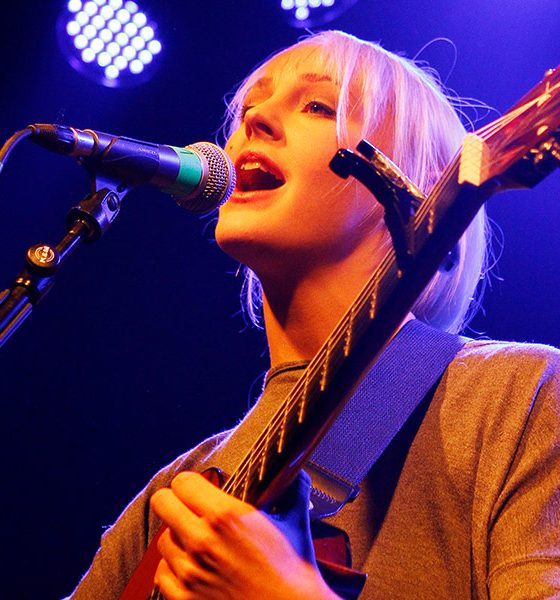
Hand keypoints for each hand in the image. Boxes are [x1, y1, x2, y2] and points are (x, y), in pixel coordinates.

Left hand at [150, 471, 338, 599]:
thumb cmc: (293, 574)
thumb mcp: (293, 523)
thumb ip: (291, 490)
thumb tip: (294, 471)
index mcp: (226, 516)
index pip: (183, 482)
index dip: (191, 483)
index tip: (198, 489)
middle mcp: (202, 540)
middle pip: (162, 503)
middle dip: (175, 502)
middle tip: (188, 509)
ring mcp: (190, 572)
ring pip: (163, 539)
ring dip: (177, 538)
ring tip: (198, 543)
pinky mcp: (184, 599)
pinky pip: (162, 572)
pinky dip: (175, 569)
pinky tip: (194, 568)